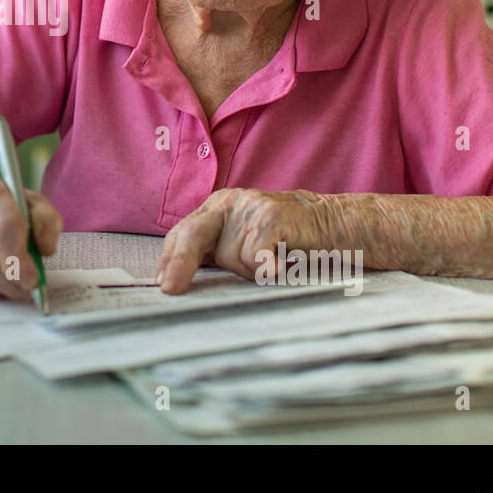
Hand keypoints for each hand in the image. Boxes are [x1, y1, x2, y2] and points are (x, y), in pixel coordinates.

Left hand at [156, 188, 328, 293]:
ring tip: (271, 261)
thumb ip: (214, 250)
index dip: (170, 258)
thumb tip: (177, 277)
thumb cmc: (282, 237)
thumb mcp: (242, 237)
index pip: (183, 231)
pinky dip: (266, 270)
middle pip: (193, 235)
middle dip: (179, 264)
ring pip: (231, 257)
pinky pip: (255, 258)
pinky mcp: (272, 218)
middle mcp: (229, 202)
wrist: (330, 221)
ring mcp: (250, 208)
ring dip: (249, 271)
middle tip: (170, 289)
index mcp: (217, 206)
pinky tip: (280, 264)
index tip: (162, 281)